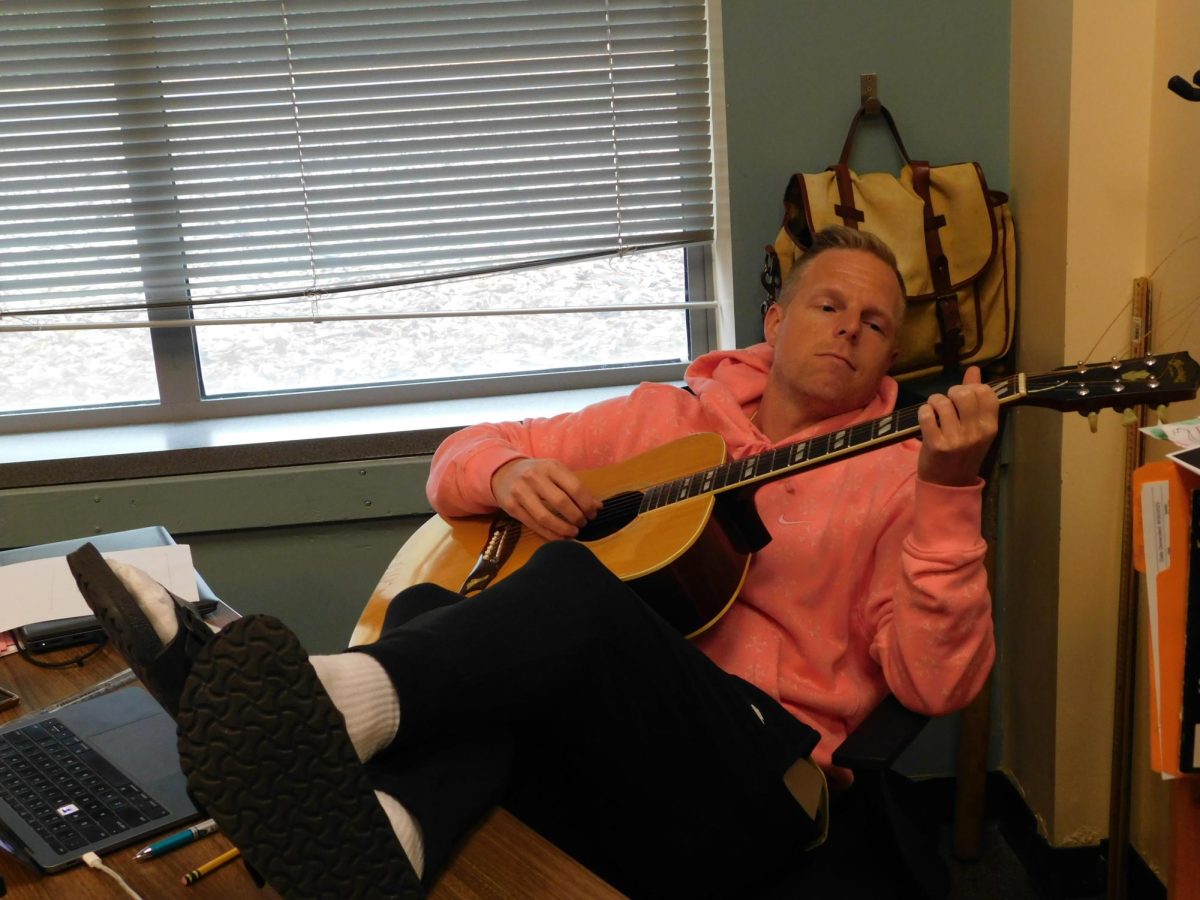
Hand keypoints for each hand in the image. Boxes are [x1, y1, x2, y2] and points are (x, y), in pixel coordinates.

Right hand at [491, 458, 600, 540]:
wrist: (504, 472)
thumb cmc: (536, 474)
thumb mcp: (555, 472)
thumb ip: (575, 487)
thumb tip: (597, 506)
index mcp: (550, 466)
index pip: (574, 487)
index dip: (587, 504)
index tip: (593, 513)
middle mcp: (534, 477)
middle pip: (561, 502)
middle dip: (576, 517)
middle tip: (583, 523)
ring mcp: (521, 492)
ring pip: (545, 517)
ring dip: (563, 528)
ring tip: (574, 533)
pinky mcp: (512, 507)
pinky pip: (533, 525)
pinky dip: (549, 534)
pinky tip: (559, 537)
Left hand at [916, 366, 999, 486]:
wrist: (949, 484)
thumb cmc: (963, 452)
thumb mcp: (976, 428)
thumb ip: (976, 398)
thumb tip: (975, 369)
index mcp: (990, 427)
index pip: (985, 392)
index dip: (971, 388)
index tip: (963, 398)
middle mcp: (976, 432)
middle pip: (963, 393)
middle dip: (951, 393)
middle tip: (947, 403)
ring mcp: (956, 439)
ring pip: (942, 402)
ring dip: (934, 402)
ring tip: (935, 412)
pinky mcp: (936, 444)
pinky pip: (926, 414)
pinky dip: (923, 412)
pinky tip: (927, 419)